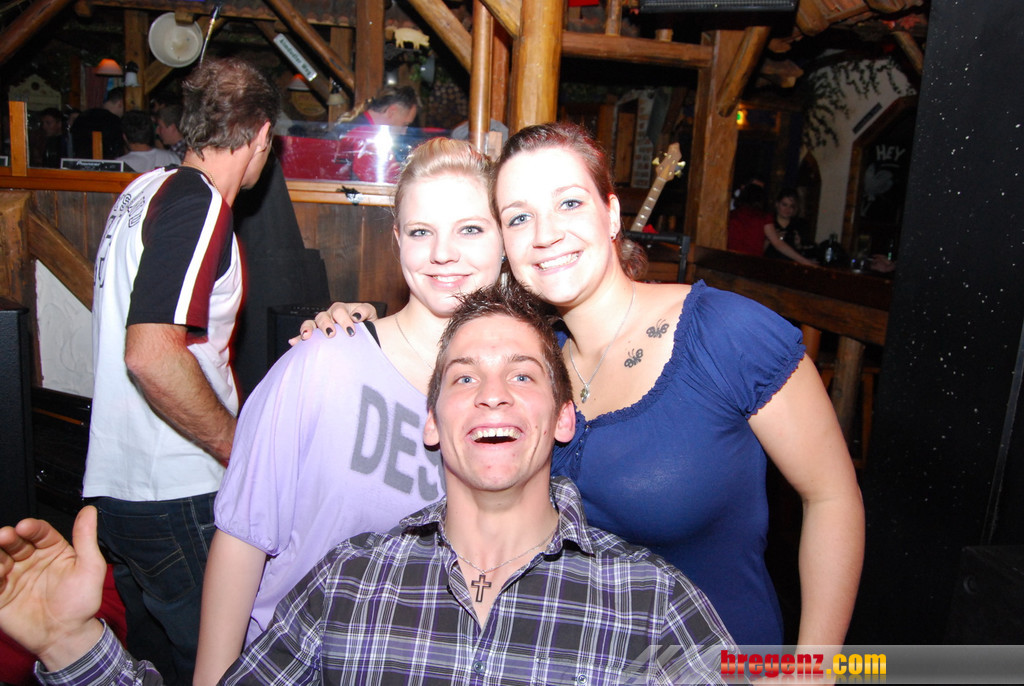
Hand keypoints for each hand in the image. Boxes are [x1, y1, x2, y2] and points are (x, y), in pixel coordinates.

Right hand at [0, 507, 105, 669]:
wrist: (67, 634)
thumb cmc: (82, 601)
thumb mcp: (90, 567)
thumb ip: (86, 538)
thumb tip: (90, 510)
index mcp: (52, 549)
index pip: (39, 532)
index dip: (32, 527)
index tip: (26, 526)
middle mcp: (30, 559)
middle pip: (15, 542)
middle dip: (9, 537)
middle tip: (5, 536)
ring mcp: (14, 576)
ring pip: (0, 558)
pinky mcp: (0, 594)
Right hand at [289, 302, 378, 344]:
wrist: (367, 333)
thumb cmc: (367, 323)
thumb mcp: (370, 315)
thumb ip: (364, 311)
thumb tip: (356, 316)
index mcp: (342, 310)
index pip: (339, 311)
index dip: (344, 319)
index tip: (351, 331)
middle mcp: (329, 316)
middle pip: (323, 316)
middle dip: (326, 325)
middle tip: (331, 334)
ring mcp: (321, 325)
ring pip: (311, 323)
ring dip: (308, 329)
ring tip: (307, 336)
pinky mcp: (316, 336)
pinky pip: (304, 335)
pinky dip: (298, 338)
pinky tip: (293, 342)